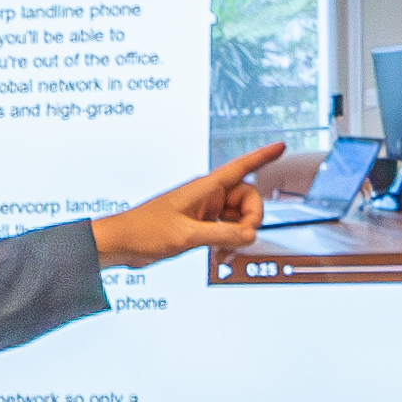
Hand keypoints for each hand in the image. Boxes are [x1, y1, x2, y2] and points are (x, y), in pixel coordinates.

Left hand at [89, 151, 299, 266]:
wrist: (120, 243)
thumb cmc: (144, 231)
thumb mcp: (187, 235)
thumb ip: (222, 235)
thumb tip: (250, 236)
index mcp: (205, 188)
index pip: (241, 167)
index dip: (263, 156)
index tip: (281, 146)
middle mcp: (207, 196)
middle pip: (247, 200)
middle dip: (250, 220)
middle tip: (242, 239)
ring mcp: (203, 211)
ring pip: (237, 218)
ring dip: (237, 236)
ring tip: (223, 253)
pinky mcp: (198, 225)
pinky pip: (224, 230)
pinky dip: (227, 242)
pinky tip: (218, 254)